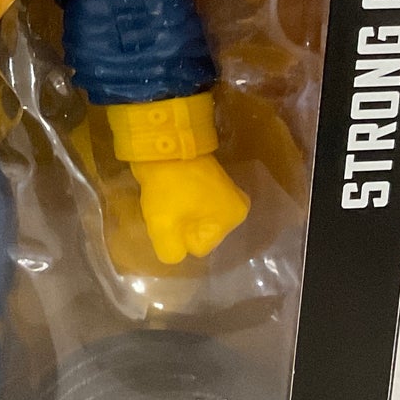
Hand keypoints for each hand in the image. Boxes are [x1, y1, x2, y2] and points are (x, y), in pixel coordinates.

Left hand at [131, 155, 249, 264]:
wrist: (164, 143)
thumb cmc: (169, 187)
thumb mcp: (164, 226)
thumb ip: (170, 251)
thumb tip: (175, 256)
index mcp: (233, 218)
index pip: (199, 246)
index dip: (178, 236)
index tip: (167, 219)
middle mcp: (236, 205)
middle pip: (199, 232)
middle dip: (180, 226)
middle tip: (166, 210)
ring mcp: (224, 191)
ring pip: (194, 218)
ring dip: (178, 213)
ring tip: (165, 199)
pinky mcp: (210, 180)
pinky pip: (193, 203)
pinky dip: (179, 201)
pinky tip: (167, 192)